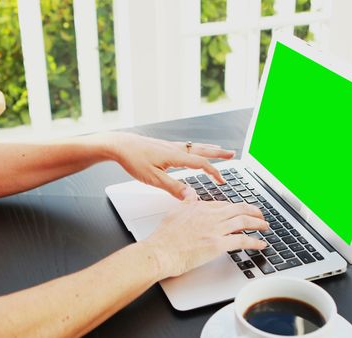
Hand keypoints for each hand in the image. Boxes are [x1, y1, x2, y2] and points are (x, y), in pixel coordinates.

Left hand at [106, 132, 235, 198]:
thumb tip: (190, 196)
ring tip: (218, 150)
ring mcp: (170, 145)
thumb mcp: (153, 179)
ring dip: (209, 149)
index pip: (202, 164)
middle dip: (218, 154)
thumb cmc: (133, 159)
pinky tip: (193, 150)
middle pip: (202, 150)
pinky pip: (186, 146)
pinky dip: (196, 148)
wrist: (119, 145)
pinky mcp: (164, 146)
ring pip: (195, 146)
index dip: (214, 173)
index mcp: (176, 156)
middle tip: (232, 155)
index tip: (222, 181)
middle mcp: (176, 148)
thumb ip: (173, 188)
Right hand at [141, 188, 268, 278]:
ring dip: (258, 223)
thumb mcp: (174, 211)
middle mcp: (209, 215)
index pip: (223, 204)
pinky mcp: (217, 244)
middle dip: (253, 210)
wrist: (160, 252)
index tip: (241, 210)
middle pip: (238, 209)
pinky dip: (254, 241)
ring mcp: (214, 229)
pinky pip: (241, 240)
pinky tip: (261, 244)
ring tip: (265, 226)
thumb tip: (188, 191)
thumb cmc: (164, 238)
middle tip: (260, 214)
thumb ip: (185, 201)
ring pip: (243, 221)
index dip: (235, 207)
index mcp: (199, 207)